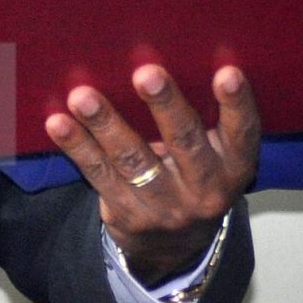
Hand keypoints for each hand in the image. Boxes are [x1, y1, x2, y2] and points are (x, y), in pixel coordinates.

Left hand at [46, 64, 261, 286]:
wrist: (174, 247)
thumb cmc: (197, 175)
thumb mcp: (218, 156)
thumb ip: (208, 118)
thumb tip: (172, 55)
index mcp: (235, 166)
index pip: (243, 133)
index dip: (237, 104)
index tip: (227, 72)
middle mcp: (205, 189)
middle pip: (185, 142)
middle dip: (165, 105)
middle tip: (146, 73)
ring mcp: (164, 206)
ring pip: (133, 160)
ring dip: (107, 124)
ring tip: (83, 97)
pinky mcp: (126, 213)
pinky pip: (99, 174)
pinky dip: (78, 146)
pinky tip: (59, 123)